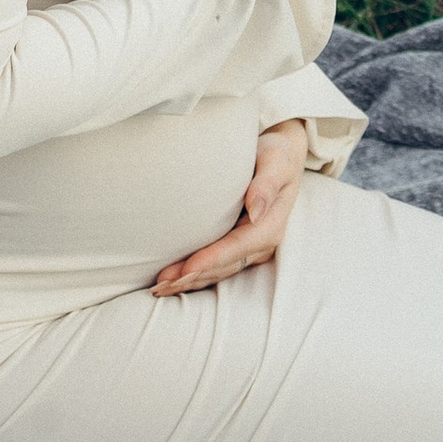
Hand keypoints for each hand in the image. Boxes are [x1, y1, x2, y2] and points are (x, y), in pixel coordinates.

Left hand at [153, 120, 309, 297]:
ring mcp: (251, 248)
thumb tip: (255, 210)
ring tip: (159, 288)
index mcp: (271, 225)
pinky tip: (174, 280)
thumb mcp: (276, 161)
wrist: (283, 153)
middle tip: (160, 286)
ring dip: (190, 282)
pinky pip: (216, 266)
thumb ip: (267, 184)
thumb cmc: (277, 153)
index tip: (186, 269)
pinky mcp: (239, 246)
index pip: (237, 248)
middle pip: (224, 266)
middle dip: (193, 278)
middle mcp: (262, 242)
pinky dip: (195, 275)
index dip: (211, 260)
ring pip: (218, 272)